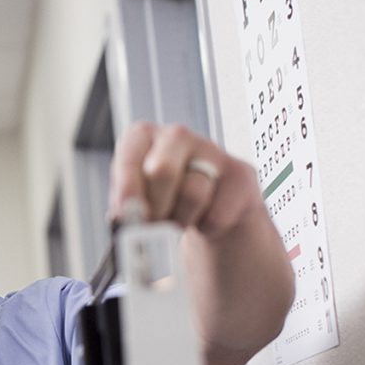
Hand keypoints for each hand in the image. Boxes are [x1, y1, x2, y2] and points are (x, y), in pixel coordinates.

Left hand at [108, 122, 262, 239]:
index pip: (131, 156)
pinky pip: (217, 214)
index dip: (127, 187)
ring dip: (180, 220)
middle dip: (155, 207)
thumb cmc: (160, 198)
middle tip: (153, 224)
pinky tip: (202, 218)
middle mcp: (175, 136)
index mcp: (141, 137)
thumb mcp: (134, 199)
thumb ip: (126, 207)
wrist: (208, 206)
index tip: (126, 211)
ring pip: (192, 195)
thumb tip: (124, 218)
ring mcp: (211, 150)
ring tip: (177, 219)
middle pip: (163, 171)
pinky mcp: (239, 173)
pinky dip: (206, 228)